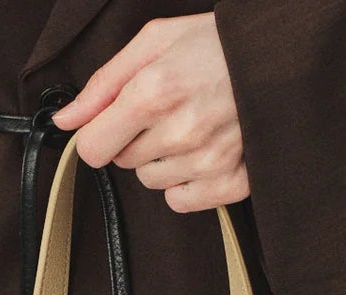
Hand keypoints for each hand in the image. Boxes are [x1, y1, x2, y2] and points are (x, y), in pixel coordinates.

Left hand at [53, 15, 247, 212]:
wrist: (280, 57)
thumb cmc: (215, 44)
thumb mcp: (154, 42)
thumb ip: (103, 84)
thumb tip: (65, 121)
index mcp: (154, 93)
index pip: (93, 148)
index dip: (98, 135)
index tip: (113, 122)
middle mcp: (180, 132)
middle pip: (124, 163)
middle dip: (136, 138)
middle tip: (168, 109)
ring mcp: (207, 162)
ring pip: (151, 181)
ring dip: (162, 159)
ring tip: (191, 125)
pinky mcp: (230, 183)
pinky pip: (180, 200)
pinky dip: (185, 182)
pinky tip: (203, 151)